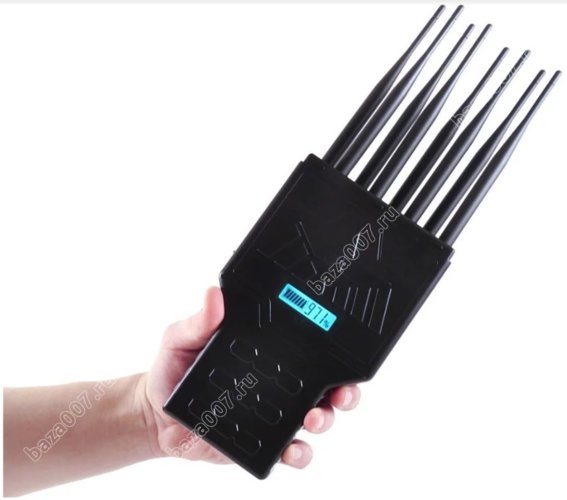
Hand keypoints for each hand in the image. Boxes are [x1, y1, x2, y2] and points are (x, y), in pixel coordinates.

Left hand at [140, 287, 360, 468]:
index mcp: (267, 354)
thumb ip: (199, 320)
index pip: (307, 349)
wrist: (156, 413)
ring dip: (325, 420)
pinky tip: (293, 450)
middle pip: (325, 387)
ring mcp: (273, 416)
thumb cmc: (174, 369)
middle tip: (341, 393)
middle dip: (345, 392)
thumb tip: (213, 293)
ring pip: (316, 419)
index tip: (342, 343)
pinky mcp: (262, 444)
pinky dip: (300, 454)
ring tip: (313, 418)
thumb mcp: (182, 337)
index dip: (332, 348)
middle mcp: (278, 384)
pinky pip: (290, 452)